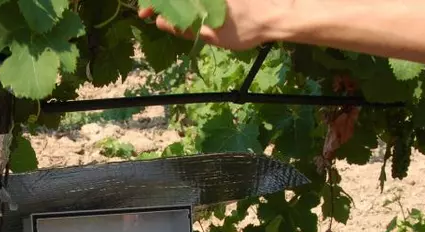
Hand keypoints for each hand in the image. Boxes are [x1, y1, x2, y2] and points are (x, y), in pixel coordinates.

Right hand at [138, 0, 293, 50]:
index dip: (151, 4)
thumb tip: (160, 20)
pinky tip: (195, 13)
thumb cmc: (247, 29)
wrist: (280, 14)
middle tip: (157, 14)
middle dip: (163, 3)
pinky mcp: (222, 0)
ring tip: (173, 14)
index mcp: (200, 1)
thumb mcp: (212, 35)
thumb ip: (184, 27)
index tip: (144, 14)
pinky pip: (203, 2)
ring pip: (190, 0)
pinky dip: (194, 4)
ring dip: (179, 4)